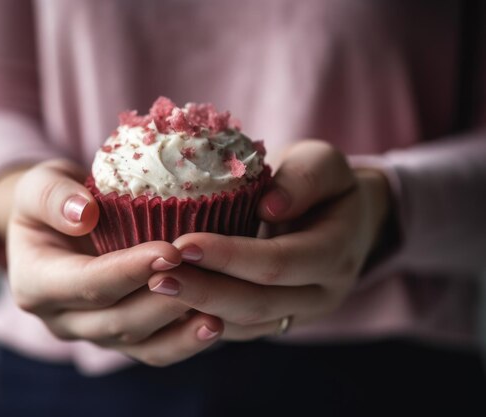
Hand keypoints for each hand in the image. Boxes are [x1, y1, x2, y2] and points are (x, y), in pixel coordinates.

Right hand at [0, 159, 222, 365]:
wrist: (60, 223)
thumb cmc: (53, 199)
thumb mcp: (38, 186)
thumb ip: (52, 197)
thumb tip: (83, 214)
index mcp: (34, 283)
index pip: (86, 284)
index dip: (129, 271)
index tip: (170, 251)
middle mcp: (61, 319)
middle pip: (117, 320)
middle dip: (163, 299)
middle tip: (205, 275)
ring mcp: (92, 334)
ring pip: (139, 343)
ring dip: (179, 327)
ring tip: (218, 308)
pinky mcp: (119, 339)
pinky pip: (153, 350)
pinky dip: (184, 342)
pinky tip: (214, 325)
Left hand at [146, 140, 389, 339]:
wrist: (341, 220)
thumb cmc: (323, 185)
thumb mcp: (324, 163)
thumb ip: (305, 178)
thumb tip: (270, 206)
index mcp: (337, 253)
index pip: (280, 262)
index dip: (231, 257)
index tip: (184, 244)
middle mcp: (321, 294)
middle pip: (258, 303)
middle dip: (204, 292)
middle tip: (156, 276)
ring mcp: (299, 314)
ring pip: (244, 324)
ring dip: (197, 310)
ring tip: (155, 288)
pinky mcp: (276, 322)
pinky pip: (237, 330)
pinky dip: (201, 320)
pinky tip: (168, 306)